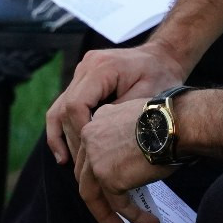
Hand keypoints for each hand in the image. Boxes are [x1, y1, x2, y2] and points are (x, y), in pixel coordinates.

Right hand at [46, 43, 185, 164]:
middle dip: (72, 139)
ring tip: (66, 162)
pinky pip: (64, 105)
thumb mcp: (146, 98)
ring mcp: (81, 72)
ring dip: (62, 136)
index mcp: (101, 67)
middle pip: (65, 108)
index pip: (76, 104)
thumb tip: (98, 141)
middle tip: (82, 165)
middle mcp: (85, 67)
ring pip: (59, 108)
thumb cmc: (161, 76)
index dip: (80, 131)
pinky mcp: (82, 80)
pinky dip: (62, 128)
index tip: (92, 152)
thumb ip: (119, 116)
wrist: (163, 57)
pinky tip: (63, 151)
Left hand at [74, 96, 172, 222]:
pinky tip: (149, 222)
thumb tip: (130, 161)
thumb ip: (124, 138)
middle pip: (86, 177)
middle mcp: (89, 139)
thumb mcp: (136, 123)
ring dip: (107, 216)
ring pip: (95, 195)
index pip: (89, 155)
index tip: (108, 190)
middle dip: (97, 201)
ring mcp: (95, 159)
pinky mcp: (108, 177)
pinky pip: (119, 204)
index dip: (97, 176)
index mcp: (96, 123)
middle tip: (109, 215)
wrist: (174, 124)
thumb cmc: (166, 122)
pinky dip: (134, 216)